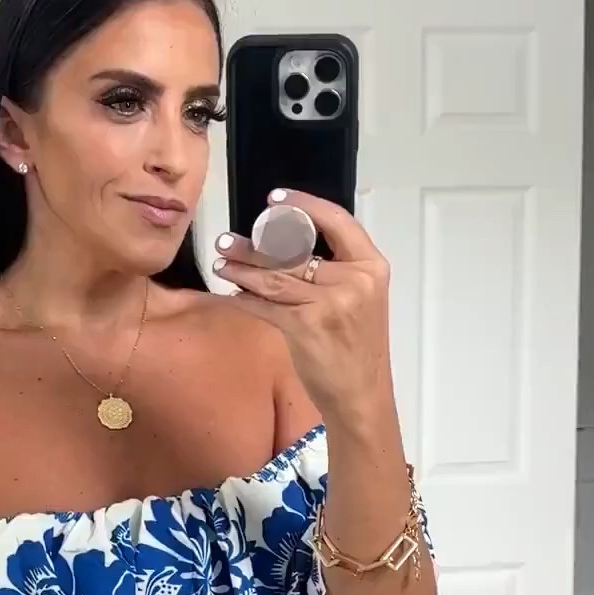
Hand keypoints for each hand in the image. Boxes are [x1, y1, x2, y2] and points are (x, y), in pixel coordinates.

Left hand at [212, 189, 393, 423]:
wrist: (361, 394)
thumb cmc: (356, 347)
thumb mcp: (359, 300)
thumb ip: (335, 271)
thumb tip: (286, 245)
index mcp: (371, 267)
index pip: (338, 221)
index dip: (305, 206)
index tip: (275, 200)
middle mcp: (353, 280)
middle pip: (296, 252)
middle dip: (256, 245)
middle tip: (227, 240)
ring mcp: (330, 303)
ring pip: (275, 277)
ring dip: (242, 269)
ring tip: (222, 263)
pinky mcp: (306, 326)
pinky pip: (266, 305)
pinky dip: (245, 299)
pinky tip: (232, 293)